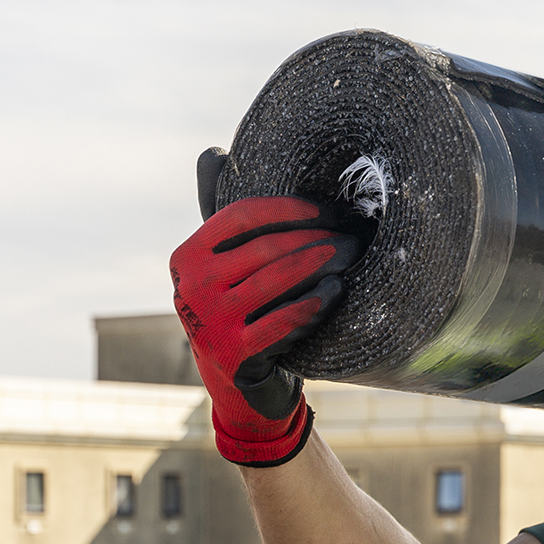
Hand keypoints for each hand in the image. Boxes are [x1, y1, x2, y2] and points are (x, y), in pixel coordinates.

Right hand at [170, 195, 360, 465]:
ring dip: (322, 263)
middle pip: (265, 247)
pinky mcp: (233, 354)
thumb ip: (222, 219)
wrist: (242, 391)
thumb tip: (210, 152)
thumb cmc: (242, 317)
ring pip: (276, 279)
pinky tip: (337, 290)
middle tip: (357, 233)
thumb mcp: (226, 268)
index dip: (290, 208)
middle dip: (317, 236)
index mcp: (186, 257)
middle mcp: (189, 287)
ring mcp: (208, 322)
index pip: (241, 215)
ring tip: (352, 254)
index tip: (330, 209)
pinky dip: (314, 302)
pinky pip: (282, 319)